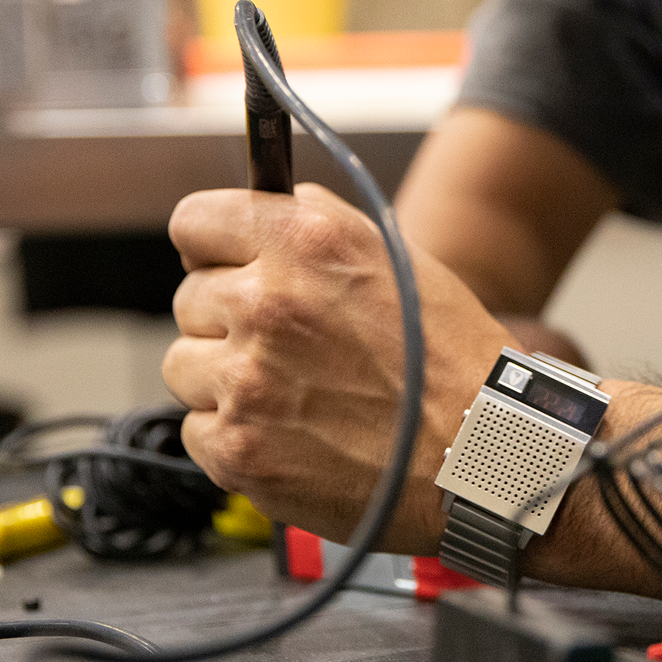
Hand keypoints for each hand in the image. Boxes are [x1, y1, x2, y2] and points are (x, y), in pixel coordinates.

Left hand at [163, 182, 513, 552]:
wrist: (477, 454)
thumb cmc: (447, 356)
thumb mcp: (391, 254)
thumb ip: (312, 221)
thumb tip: (259, 207)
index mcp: (303, 242)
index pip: (192, 222)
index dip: (210, 245)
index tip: (225, 262)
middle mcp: (266, 303)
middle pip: (189, 297)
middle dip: (227, 317)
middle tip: (287, 342)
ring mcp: (246, 381)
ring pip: (184, 363)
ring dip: (224, 377)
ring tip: (292, 392)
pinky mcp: (237, 449)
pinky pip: (197, 428)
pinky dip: (235, 433)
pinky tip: (290, 432)